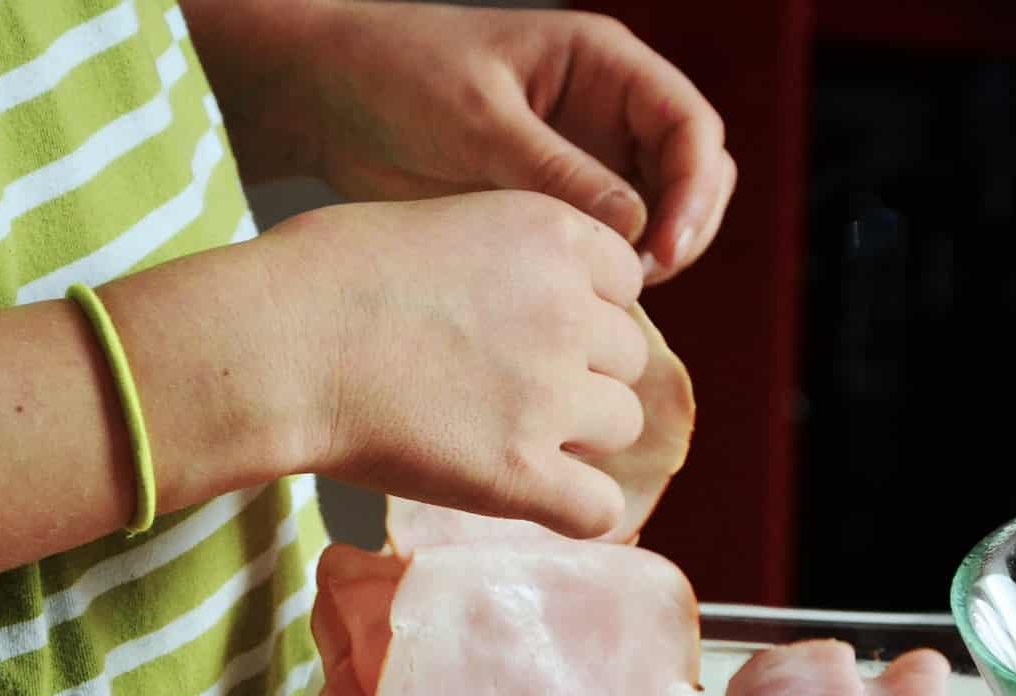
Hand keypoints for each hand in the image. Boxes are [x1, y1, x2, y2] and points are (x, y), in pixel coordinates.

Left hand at [188, 0, 734, 283]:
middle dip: (682, 231)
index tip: (662, 248)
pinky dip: (604, 281)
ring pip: (655, 221)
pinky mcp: (552, 210)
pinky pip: (603, 250)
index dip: (692, 190)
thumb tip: (634, 228)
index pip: (690, 127)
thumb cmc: (393, 76)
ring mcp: (585, 163)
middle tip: (641, 284)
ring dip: (647, 264)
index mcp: (603, 66)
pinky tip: (576, 309)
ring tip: (606, 302)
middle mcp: (607, 114)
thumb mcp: (476, 120)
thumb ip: (555, 171)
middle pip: (691, 178)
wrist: (324, 99)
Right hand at [230, 190, 649, 537]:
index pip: (624, 283)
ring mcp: (551, 394)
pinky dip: (579, 509)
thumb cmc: (325, 276)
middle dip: (582, 372)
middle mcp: (569, 310)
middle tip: (508, 385)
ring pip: (621, 426)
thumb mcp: (441, 223)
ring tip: (504, 433)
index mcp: (553, 235)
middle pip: (627, 357)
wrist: (279, 343)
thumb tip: (528, 305)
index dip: (584, 309)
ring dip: (577, 434)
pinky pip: (598, 508)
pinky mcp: (521, 472)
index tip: (530, 326)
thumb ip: (508, 260)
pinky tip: (539, 497)